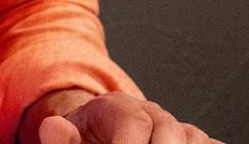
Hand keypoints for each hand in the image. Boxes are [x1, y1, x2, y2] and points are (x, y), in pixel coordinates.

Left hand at [32, 91, 222, 143]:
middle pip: (169, 132)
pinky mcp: (195, 143)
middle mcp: (153, 114)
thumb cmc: (87, 142)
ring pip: (193, 139)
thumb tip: (53, 127)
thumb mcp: (69, 139)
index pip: (133, 122)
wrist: (102, 138)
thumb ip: (62, 138)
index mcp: (118, 108)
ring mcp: (177, 128)